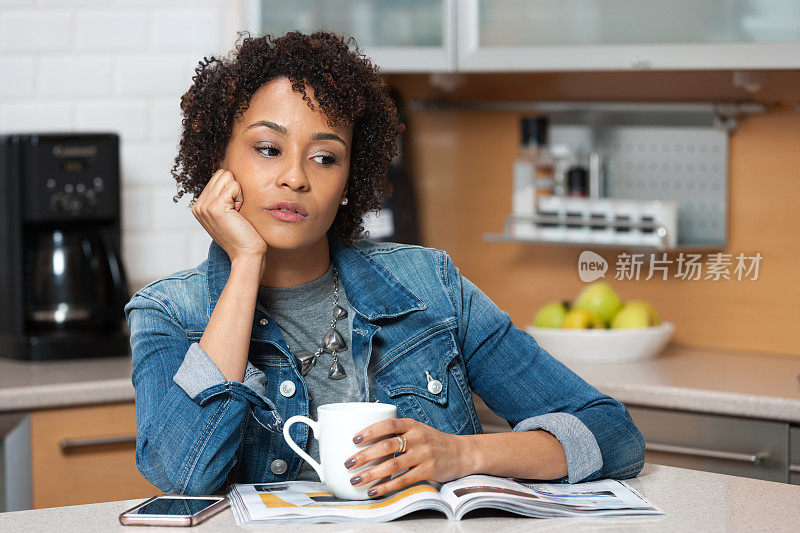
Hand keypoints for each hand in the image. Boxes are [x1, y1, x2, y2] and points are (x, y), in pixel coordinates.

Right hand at [191, 169, 267, 272]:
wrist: (246, 254)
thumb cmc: (243, 236)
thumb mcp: (228, 214)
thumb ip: (222, 197)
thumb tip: (228, 175)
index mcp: (199, 207)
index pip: (217, 177)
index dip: (232, 190)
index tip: (233, 211)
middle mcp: (198, 206)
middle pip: (222, 174)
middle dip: (235, 189)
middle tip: (236, 211)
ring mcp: (205, 206)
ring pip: (227, 177)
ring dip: (238, 193)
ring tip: (237, 212)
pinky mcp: (215, 207)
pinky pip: (234, 185)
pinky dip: (241, 197)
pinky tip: (239, 213)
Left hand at [343, 418, 471, 497]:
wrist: (462, 453)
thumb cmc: (433, 442)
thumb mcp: (417, 430)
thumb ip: (397, 433)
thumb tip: (367, 442)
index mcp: (412, 425)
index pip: (388, 424)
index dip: (370, 431)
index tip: (354, 439)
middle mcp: (417, 438)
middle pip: (386, 446)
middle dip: (364, 456)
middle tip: (348, 463)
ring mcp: (423, 455)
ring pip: (392, 465)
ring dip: (371, 474)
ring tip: (356, 480)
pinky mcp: (428, 471)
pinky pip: (403, 480)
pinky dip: (386, 487)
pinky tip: (374, 491)